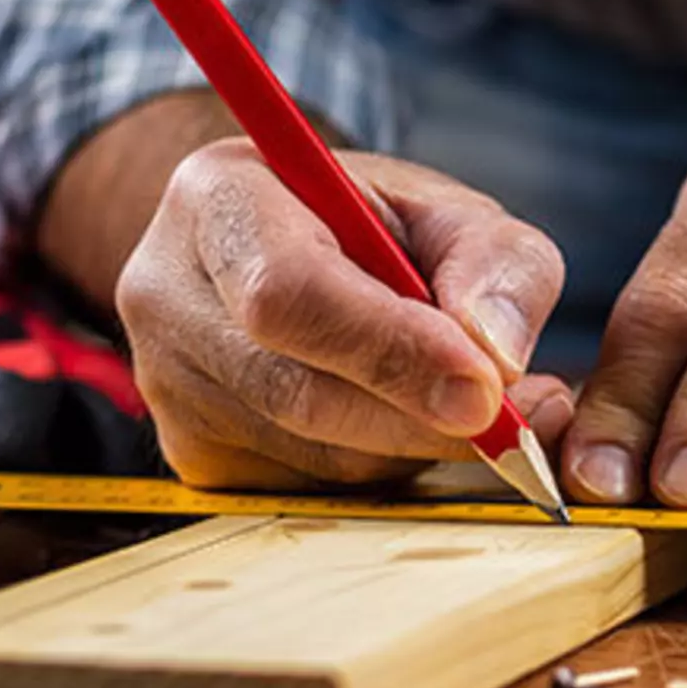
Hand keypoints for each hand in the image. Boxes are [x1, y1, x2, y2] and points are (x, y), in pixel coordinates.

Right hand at [117, 138, 572, 488]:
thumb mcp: (456, 215)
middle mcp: (168, 293)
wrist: (296, 249)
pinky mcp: (194, 453)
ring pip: (314, 454)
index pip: (287, 291)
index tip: (484, 386)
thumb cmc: (379, 226)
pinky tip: (412, 419)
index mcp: (220, 199)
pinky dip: (385, 467)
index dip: (390, 348)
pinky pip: (310, 488)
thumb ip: (500, 267)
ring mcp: (167, 384)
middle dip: (423, 417)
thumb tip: (497, 355)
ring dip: (416, 445)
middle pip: (297, 391)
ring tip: (477, 404)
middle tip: (519, 422)